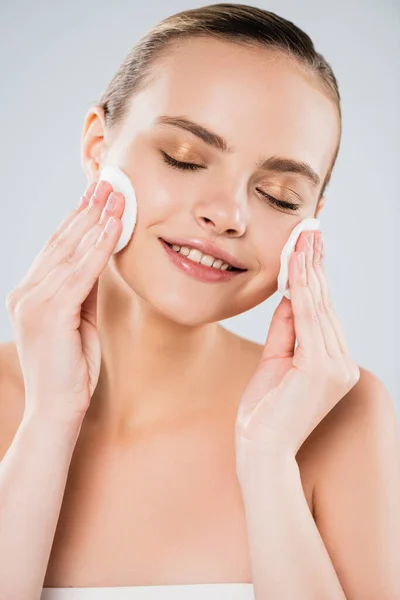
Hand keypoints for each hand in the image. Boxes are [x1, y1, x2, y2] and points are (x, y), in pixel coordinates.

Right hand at [6, 180, 124, 422]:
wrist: (58, 409)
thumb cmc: (71, 368)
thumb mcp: (80, 320)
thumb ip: (85, 289)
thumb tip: (101, 258)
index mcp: (31, 293)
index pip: (57, 248)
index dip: (78, 220)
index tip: (98, 197)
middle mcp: (26, 292)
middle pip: (61, 242)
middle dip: (88, 211)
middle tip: (109, 184)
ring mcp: (34, 302)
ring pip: (70, 252)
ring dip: (97, 222)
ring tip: (117, 197)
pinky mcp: (49, 313)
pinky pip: (80, 273)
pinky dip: (99, 248)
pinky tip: (114, 228)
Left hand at [235, 230, 359, 478]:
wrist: (259, 450)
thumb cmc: (264, 411)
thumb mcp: (274, 361)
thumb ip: (286, 330)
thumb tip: (291, 296)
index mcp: (332, 363)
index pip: (321, 313)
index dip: (314, 279)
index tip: (308, 250)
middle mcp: (341, 363)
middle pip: (324, 306)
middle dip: (314, 267)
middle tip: (310, 232)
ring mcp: (336, 367)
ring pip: (319, 308)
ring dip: (309, 271)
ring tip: (303, 240)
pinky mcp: (323, 369)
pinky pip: (310, 321)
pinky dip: (303, 292)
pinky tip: (297, 268)